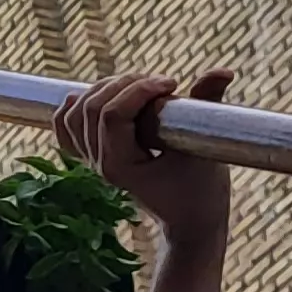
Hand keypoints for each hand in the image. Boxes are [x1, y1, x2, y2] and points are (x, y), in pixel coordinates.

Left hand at [54, 70, 232, 252]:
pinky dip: (76, 104)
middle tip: (160, 84)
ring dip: (105, 88)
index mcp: (120, 166)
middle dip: (126, 84)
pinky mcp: (95, 154)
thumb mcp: (207, 148)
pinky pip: (67, 126)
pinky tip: (99, 94)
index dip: (139, 90)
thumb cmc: (202, 191)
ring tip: (139, 85)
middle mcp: (100, 163)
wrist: (191, 219)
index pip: (111, 115)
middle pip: (91, 107)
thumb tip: (224, 71)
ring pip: (75, 111)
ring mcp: (93, 159)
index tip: (172, 85)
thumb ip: (208, 105)